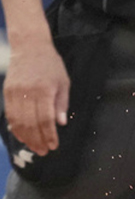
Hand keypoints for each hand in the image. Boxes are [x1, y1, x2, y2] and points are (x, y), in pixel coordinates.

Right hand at [3, 38, 68, 153]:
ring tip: (34, 147)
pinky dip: (15, 127)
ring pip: (18, 120)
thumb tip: (61, 124)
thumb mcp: (63, 83)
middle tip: (44, 152)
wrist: (29, 47)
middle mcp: (27, 92)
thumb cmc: (51, 66)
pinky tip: (22, 136)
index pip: (45, 118)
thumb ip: (61, 104)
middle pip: (30, 122)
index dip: (49, 135)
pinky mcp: (7, 92)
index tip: (53, 146)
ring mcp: (14, 92)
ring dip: (26, 137)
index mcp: (44, 90)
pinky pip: (9, 114)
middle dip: (37, 140)